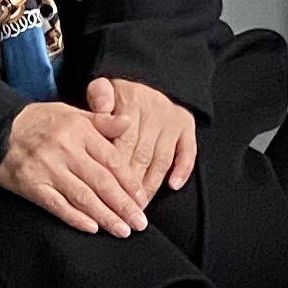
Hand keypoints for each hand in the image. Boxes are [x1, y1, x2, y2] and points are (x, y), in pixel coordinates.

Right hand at [0, 97, 155, 236]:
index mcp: (80, 131)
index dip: (129, 183)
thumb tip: (130, 121)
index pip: (112, 161)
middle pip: (102, 182)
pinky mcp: (32, 186)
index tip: (143, 199)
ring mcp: (48, 169)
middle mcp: (66, 151)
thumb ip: (103, 121)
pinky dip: (75, 218)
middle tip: (139, 223)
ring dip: (105, 216)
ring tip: (122, 230)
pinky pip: (57, 205)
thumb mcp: (72, 113)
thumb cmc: (39, 121)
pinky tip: (92, 228)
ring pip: (83, 197)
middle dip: (123, 205)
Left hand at [83, 76, 198, 202]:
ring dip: (152, 185)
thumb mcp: (105, 88)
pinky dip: (182, 170)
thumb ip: (99, 97)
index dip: (115, 171)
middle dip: (131, 185)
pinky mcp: (187, 126)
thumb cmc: (121, 93)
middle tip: (122, 209)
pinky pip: (188, 152)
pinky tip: (173, 185)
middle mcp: (154, 111)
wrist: (151, 78)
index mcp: (131, 102)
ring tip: (140, 206)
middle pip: (142, 155)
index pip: (123, 143)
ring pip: (162, 159)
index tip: (107, 192)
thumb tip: (102, 108)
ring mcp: (172, 121)